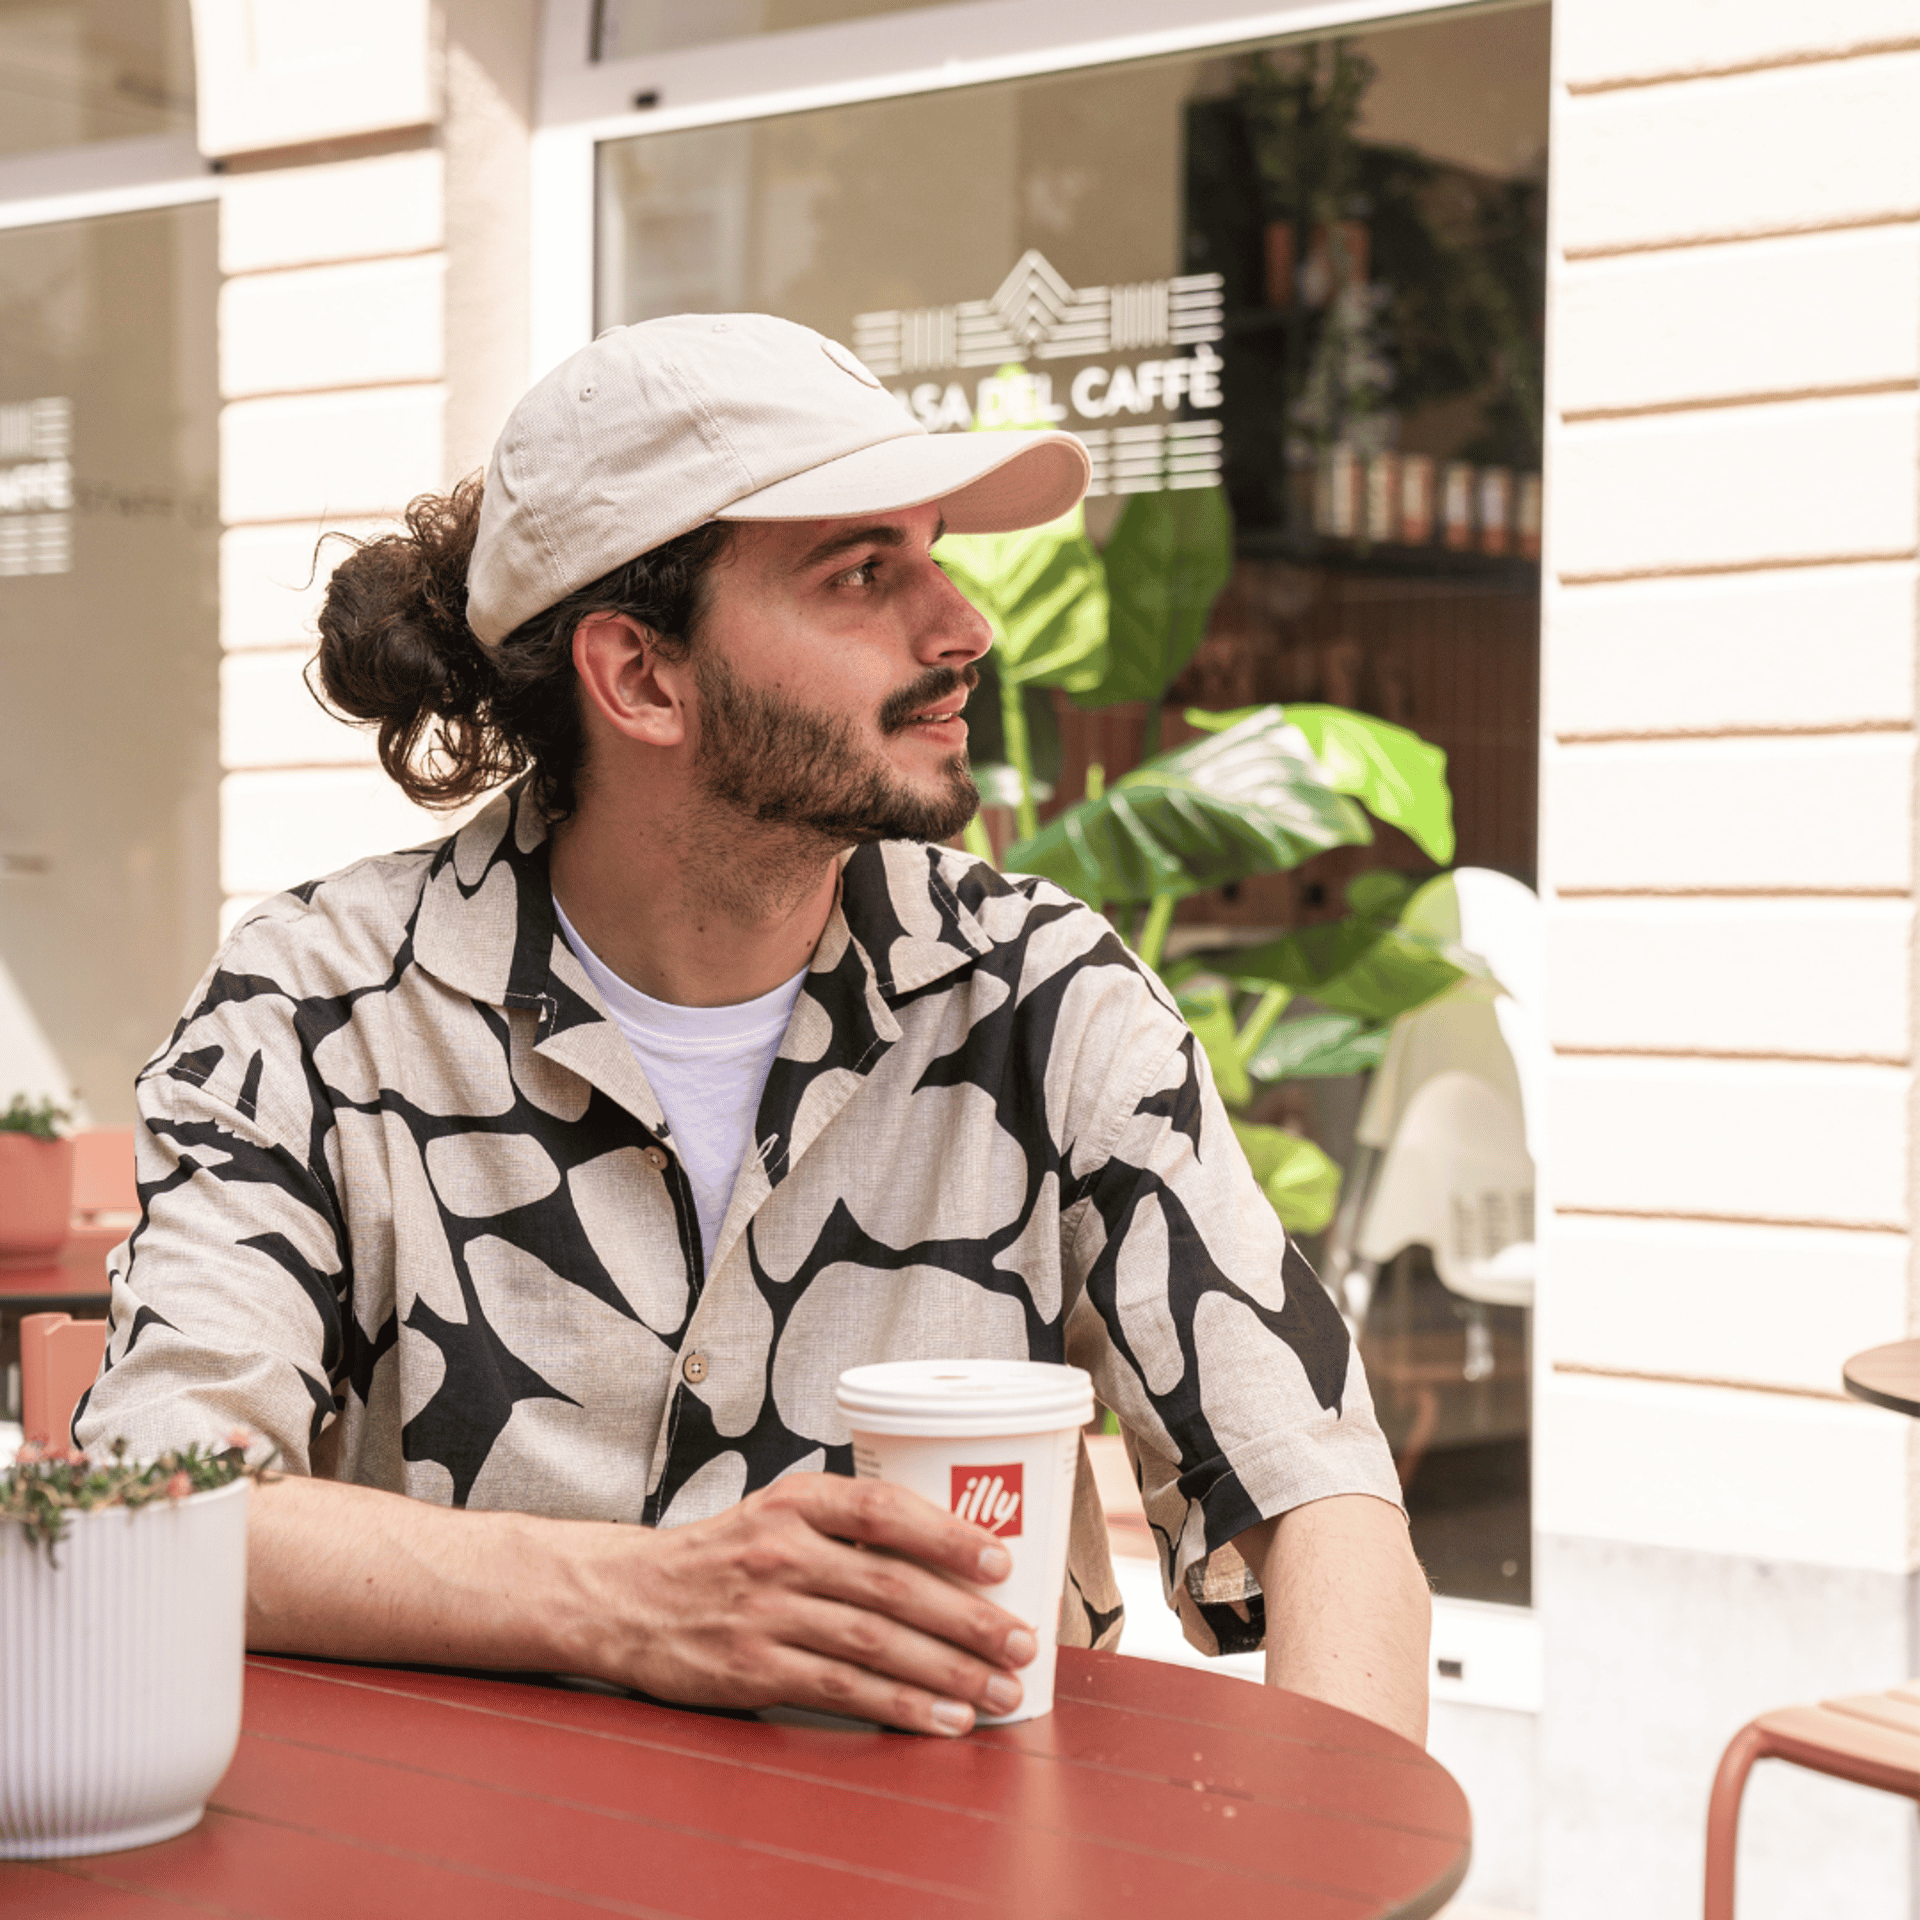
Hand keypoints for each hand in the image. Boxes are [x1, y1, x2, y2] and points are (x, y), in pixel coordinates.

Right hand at [589, 1474, 1036, 1736]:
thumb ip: (850, 1526)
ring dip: (946, 1671)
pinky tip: (941, 1718)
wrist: (628, 1597)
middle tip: (1022, 1641)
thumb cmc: (725, 1555)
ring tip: (998, 1690)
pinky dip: (900, 1707)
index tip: (1001, 1561)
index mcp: (796, 1500)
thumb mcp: (779, 1513)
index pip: (884, 1509)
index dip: (948, 1535)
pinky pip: (841, 1689)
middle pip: (892, 1584)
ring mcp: (765, 1610)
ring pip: (875, 1642)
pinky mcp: (752, 1667)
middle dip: (968, 1617)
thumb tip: (955, 1557)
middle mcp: (781, 1550)